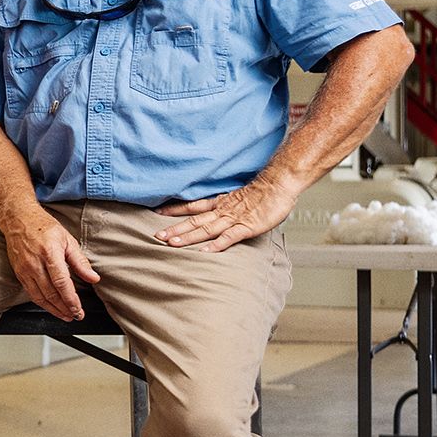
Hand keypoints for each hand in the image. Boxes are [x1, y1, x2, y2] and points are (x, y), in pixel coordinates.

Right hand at [3, 215, 101, 320]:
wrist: (18, 220)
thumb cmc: (43, 227)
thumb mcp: (68, 240)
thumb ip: (80, 262)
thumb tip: (93, 278)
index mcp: (50, 253)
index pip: (61, 282)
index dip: (71, 299)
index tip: (79, 309)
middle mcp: (35, 263)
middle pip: (51, 293)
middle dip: (65, 308)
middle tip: (76, 315)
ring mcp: (25, 270)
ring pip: (40, 297)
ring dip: (54, 310)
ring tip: (66, 315)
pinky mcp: (19, 273)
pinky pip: (31, 293)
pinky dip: (42, 303)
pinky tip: (52, 307)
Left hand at [153, 180, 296, 251]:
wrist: (280, 184)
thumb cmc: (264, 192)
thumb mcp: (240, 198)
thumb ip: (228, 205)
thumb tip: (218, 212)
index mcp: (221, 203)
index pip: (192, 206)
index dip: (175, 210)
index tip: (157, 213)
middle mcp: (223, 211)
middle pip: (194, 221)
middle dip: (174, 228)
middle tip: (156, 236)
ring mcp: (234, 219)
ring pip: (206, 229)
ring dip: (188, 237)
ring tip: (171, 244)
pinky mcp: (247, 227)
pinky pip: (228, 238)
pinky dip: (215, 245)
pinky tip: (203, 252)